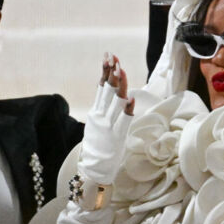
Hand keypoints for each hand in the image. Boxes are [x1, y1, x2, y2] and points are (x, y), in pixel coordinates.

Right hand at [78, 55, 135, 185]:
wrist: (93, 167)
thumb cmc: (97, 146)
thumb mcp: (96, 125)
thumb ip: (101, 111)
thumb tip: (108, 96)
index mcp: (95, 112)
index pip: (101, 87)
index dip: (105, 71)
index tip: (108, 57)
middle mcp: (100, 116)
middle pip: (107, 90)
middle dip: (111, 72)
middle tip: (114, 57)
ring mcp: (108, 125)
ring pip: (115, 101)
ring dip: (119, 85)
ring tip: (121, 70)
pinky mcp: (116, 136)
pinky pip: (123, 120)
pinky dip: (127, 109)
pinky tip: (130, 98)